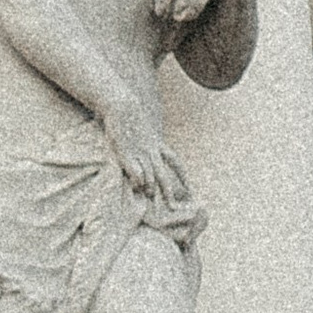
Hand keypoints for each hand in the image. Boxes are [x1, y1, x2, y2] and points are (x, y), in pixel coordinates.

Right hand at [102, 90, 186, 205]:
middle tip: (173, 207)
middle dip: (169, 192)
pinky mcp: (126, 152)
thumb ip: (147, 140)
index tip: (190, 190)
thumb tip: (147, 146)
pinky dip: (138, 178)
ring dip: (152, 187)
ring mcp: (140, 152)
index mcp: (158, 145)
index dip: (183, 177)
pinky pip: (136, 169)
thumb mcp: (143, 128)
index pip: (175, 163)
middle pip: (165, 174)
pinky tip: (138, 186)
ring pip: (151, 173)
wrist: (122, 104)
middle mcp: (152, 151)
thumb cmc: (129, 116)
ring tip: (150, 196)